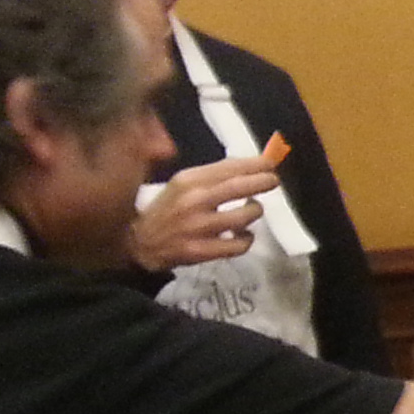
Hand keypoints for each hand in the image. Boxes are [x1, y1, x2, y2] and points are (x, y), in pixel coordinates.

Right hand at [129, 157, 277, 270]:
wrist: (140, 243)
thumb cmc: (167, 210)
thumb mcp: (181, 185)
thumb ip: (212, 176)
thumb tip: (249, 167)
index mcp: (188, 181)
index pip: (227, 168)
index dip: (254, 164)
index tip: (270, 163)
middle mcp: (193, 201)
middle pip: (238, 188)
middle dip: (261, 182)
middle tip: (273, 181)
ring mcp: (198, 227)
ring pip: (243, 217)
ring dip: (254, 211)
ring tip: (251, 209)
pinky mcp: (202, 250)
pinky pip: (238, 245)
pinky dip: (246, 239)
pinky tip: (242, 235)